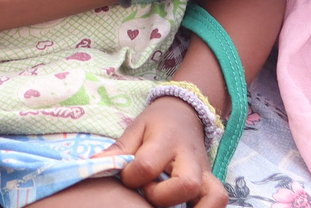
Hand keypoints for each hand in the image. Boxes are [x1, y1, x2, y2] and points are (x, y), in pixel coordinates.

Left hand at [108, 96, 225, 207]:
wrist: (186, 112)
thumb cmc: (157, 123)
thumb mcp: (136, 128)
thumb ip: (118, 150)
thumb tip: (92, 166)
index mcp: (166, 139)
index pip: (147, 165)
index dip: (131, 176)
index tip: (127, 175)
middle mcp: (190, 157)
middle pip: (185, 184)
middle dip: (162, 196)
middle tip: (149, 191)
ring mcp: (205, 172)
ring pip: (212, 196)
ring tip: (170, 207)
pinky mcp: (211, 182)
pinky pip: (218, 200)